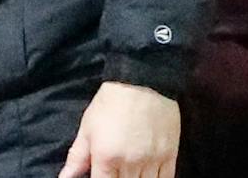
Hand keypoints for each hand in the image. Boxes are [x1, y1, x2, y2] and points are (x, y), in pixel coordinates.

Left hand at [58, 82, 179, 177]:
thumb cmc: (110, 103)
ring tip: (132, 173)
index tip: (104, 176)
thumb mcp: (87, 128)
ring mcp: (152, 160)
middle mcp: (130, 163)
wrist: (142, 79)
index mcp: (106, 158)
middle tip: (117, 171)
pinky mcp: (170, 155)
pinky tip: (149, 176)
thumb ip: (76, 158)